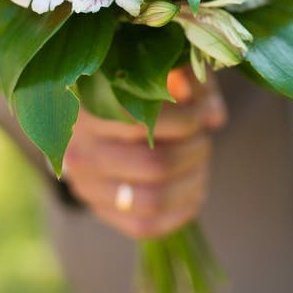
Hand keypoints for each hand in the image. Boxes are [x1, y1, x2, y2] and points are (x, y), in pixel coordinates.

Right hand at [62, 69, 227, 239]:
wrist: (85, 114)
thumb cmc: (128, 82)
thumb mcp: (154, 65)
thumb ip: (187, 78)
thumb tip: (214, 117)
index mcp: (85, 105)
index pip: (141, 123)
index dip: (185, 121)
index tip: (204, 114)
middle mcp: (79, 149)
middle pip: (154, 165)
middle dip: (194, 151)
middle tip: (203, 137)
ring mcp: (85, 184)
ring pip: (153, 200)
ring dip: (192, 182)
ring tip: (200, 162)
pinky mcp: (98, 208)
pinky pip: (146, 226)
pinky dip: (181, 211)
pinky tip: (194, 189)